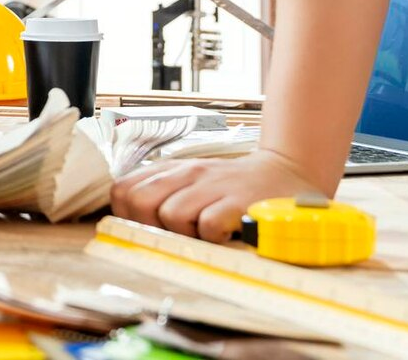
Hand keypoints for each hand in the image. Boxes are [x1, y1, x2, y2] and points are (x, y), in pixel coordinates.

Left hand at [109, 148, 329, 242]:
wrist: (284, 174)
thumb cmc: (232, 189)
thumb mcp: (192, 184)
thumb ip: (162, 196)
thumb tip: (130, 227)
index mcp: (172, 170)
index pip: (123, 189)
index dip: (125, 215)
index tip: (144, 229)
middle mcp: (188, 173)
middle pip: (139, 201)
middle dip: (149, 225)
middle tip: (174, 234)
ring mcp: (212, 185)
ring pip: (171, 214)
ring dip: (184, 233)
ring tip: (204, 232)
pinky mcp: (236, 201)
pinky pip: (208, 225)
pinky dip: (213, 237)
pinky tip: (225, 233)